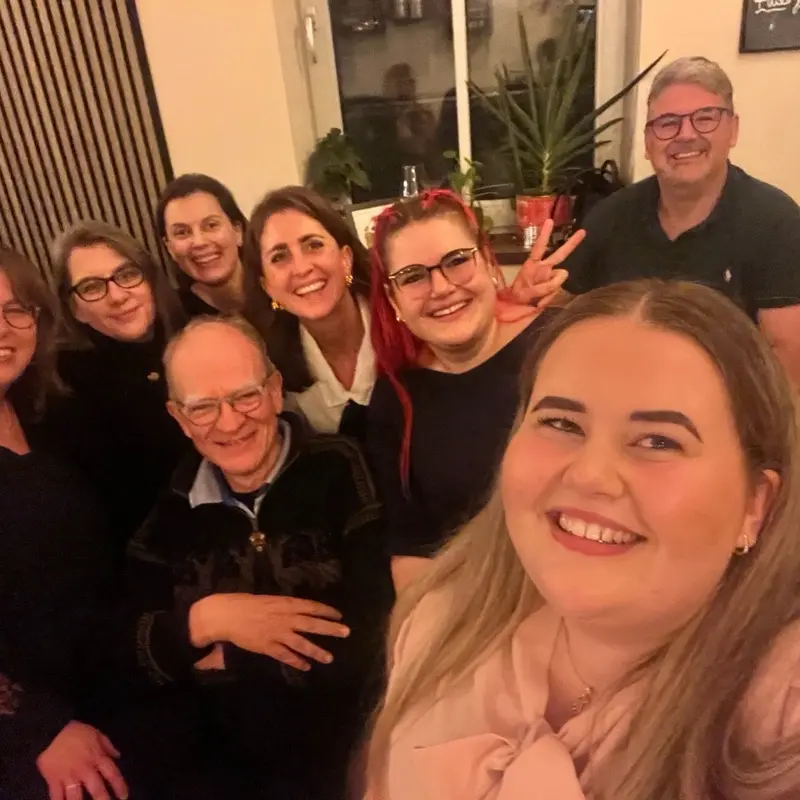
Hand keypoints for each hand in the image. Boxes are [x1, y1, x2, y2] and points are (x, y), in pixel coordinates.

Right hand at [36, 721, 127, 799]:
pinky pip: (57, 797)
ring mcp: (68, 776)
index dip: (120, 786)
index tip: (124, 796)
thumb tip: (118, 756)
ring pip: (76, 797)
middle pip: (97, 789)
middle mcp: (85, 769)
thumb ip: (107, 746)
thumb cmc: (76, 731)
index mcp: (97, 757)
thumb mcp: (96, 734)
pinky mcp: (53, 780)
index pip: (112, 774)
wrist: (52, 730)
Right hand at [193, 593, 349, 671]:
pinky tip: (306, 667)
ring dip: (316, 651)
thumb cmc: (246, 603)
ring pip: (301, 643)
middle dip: (330, 629)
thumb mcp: (269, 600)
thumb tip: (298, 610)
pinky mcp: (267, 647)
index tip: (339, 615)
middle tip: (346, 633)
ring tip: (330, 658)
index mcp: (285, 604)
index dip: (326, 611)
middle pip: (312, 624)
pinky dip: (296, 662)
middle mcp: (285, 618)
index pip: (311, 606)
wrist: (226, 614)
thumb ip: (284, 606)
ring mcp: (277, 634)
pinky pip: (285, 656)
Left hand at [495, 219, 585, 321]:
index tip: (549, 221)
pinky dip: (549, 298)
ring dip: (550, 288)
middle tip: (583, 232)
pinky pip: (557, 291)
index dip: (544, 235)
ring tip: (535, 297)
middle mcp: (544, 269)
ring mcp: (549, 278)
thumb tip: (557, 283)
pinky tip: (539, 303)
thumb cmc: (515, 298)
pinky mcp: (552, 289)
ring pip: (560, 278)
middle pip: (561, 254)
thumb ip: (542, 287)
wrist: (514, 309)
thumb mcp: (524, 292)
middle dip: (572, 243)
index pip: (539, 247)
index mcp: (533, 265)